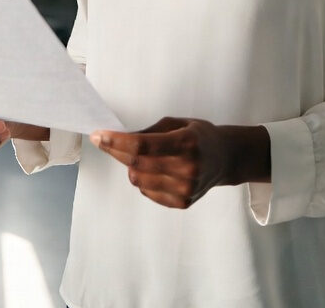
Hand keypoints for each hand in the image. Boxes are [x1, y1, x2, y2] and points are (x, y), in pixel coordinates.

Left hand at [90, 117, 269, 208]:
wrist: (225, 158)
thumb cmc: (198, 136)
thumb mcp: (177, 123)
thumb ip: (150, 131)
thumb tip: (119, 139)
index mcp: (187, 142)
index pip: (143, 145)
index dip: (117, 141)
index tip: (99, 135)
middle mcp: (187, 168)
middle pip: (137, 163)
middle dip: (115, 150)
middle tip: (104, 140)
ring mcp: (185, 188)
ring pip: (138, 179)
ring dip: (130, 166)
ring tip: (141, 156)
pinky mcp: (182, 202)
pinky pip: (147, 191)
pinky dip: (142, 179)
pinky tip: (153, 169)